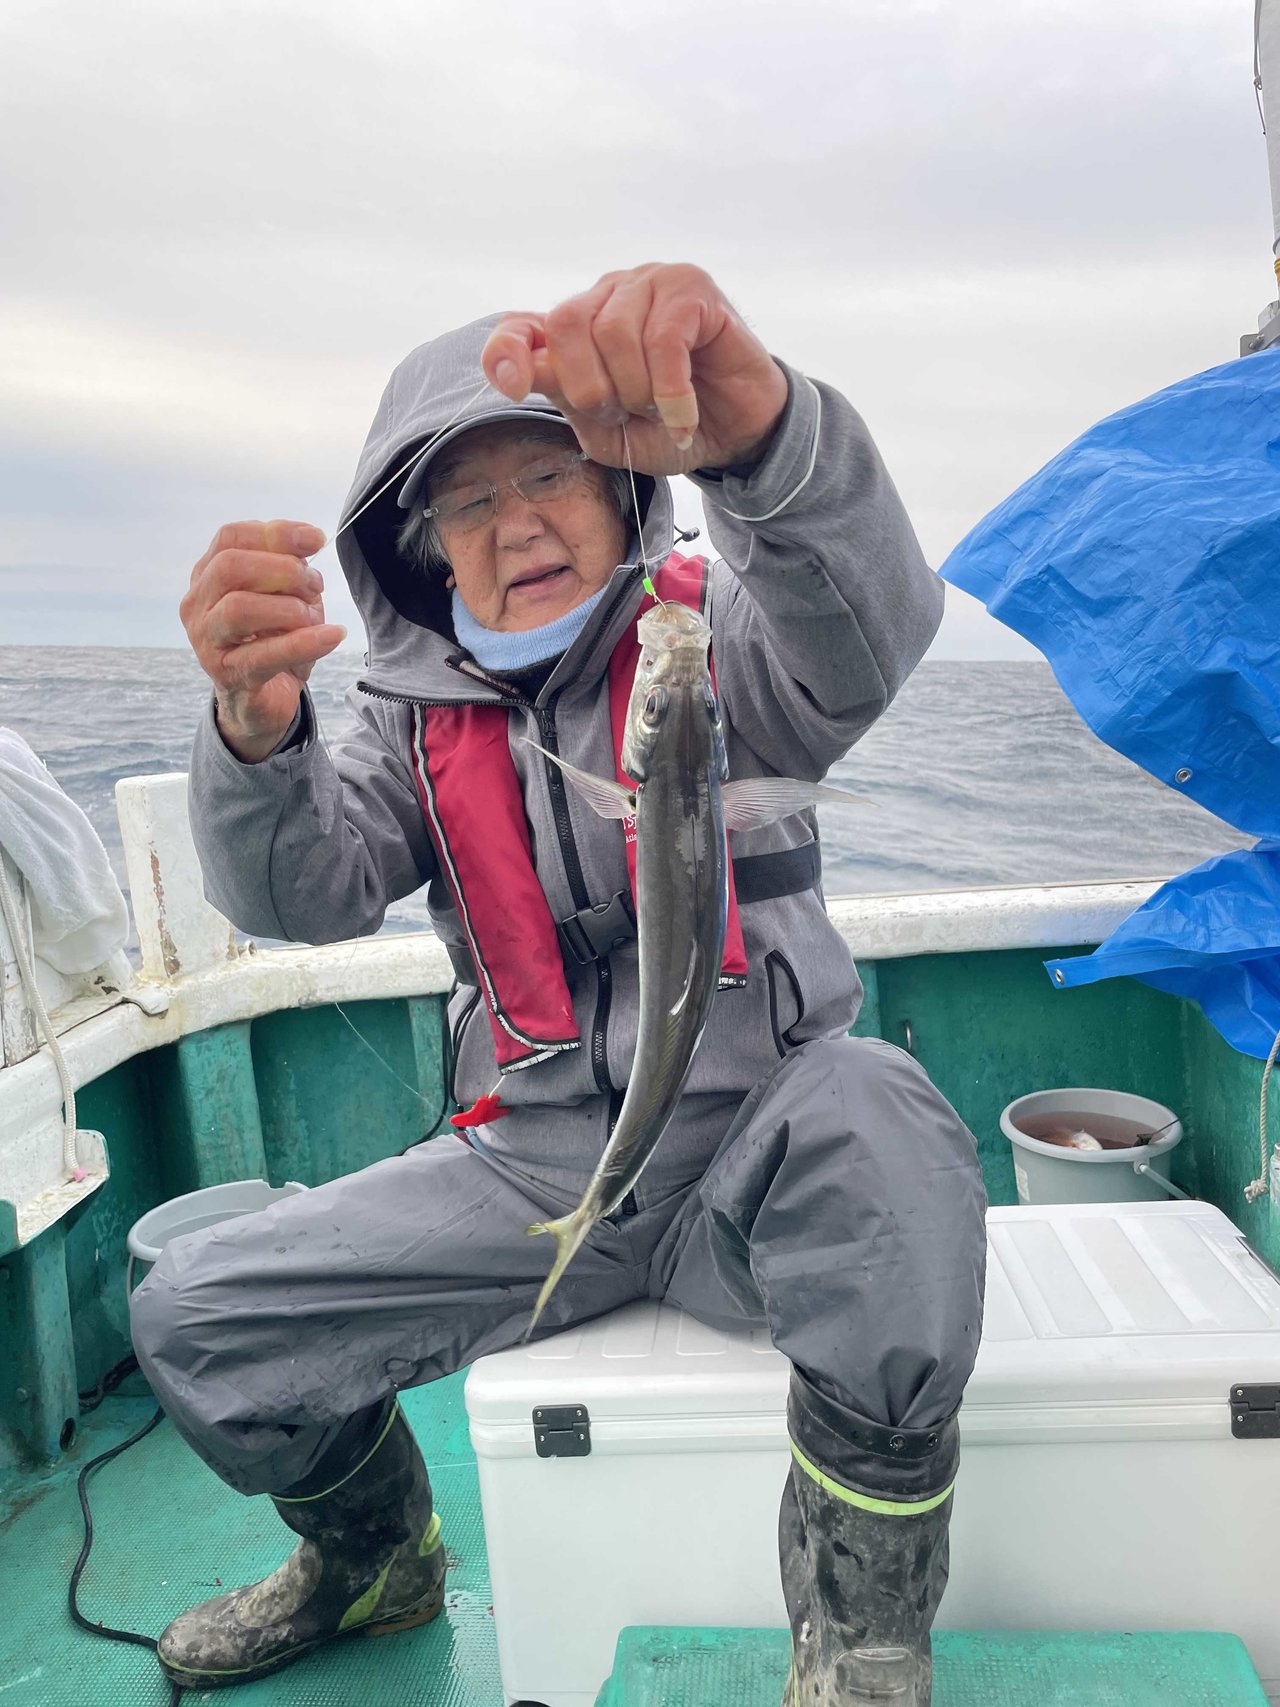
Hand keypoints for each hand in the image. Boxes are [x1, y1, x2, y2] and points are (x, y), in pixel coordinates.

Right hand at [181, 520, 344, 762]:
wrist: (263, 700)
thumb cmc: (273, 640)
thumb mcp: (284, 596)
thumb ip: (291, 568)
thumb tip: (309, 541)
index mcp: (207, 576)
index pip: (231, 537)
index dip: (276, 533)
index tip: (316, 539)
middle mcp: (198, 605)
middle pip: (229, 567)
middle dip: (282, 569)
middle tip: (314, 584)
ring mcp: (207, 642)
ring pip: (239, 608)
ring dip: (290, 607)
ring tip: (315, 616)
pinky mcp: (228, 676)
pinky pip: (265, 654)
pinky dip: (305, 643)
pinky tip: (332, 635)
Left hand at [481, 263, 788, 477]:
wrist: (735, 434)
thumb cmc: (668, 429)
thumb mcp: (607, 433)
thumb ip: (568, 401)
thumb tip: (529, 370)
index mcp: (578, 330)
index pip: (520, 327)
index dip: (508, 352)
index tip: (516, 385)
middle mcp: (608, 296)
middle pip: (566, 323)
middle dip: (590, 385)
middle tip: (624, 412)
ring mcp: (650, 283)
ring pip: (614, 331)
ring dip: (638, 389)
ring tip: (662, 411)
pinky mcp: (692, 288)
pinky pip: (663, 339)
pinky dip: (671, 390)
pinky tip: (684, 415)